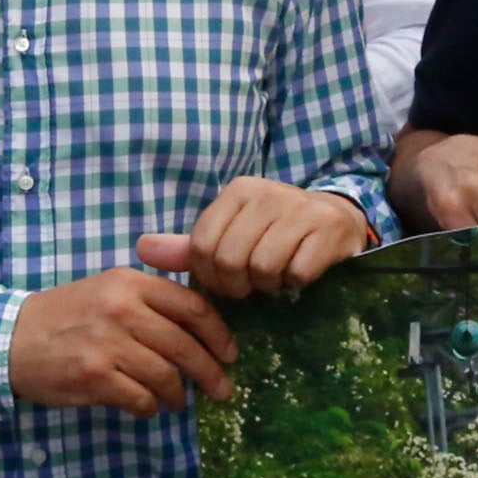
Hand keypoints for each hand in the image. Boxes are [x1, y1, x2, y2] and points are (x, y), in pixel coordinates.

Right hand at [10, 266, 233, 418]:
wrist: (10, 339)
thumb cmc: (64, 316)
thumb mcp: (107, 290)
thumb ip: (148, 300)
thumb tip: (199, 330)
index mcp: (130, 283)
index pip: (192, 307)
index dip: (219, 334)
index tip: (229, 354)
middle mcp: (121, 309)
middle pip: (185, 345)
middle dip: (210, 372)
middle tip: (221, 389)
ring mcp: (108, 344)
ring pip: (166, 376)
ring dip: (177, 395)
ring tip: (176, 401)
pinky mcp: (94, 376)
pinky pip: (141, 398)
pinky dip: (150, 407)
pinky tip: (146, 406)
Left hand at [136, 178, 367, 305]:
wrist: (336, 220)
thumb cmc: (276, 231)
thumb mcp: (232, 233)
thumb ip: (188, 246)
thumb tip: (141, 249)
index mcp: (238, 191)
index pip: (201, 246)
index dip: (209, 276)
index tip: (226, 281)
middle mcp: (267, 193)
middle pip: (229, 260)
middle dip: (237, 285)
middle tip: (251, 285)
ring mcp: (300, 209)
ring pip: (262, 268)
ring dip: (268, 285)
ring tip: (276, 277)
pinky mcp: (327, 229)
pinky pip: (296, 273)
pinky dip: (295, 283)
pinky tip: (299, 274)